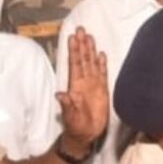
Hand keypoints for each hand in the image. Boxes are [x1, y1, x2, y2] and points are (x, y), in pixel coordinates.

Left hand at [56, 28, 107, 156]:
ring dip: (91, 50)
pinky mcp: (102, 90)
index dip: (74, 51)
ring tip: (90, 36)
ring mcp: (93, 85)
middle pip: (83, 59)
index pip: (74, 64)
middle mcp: (84, 82)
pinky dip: (102, 64)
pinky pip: (102, 74)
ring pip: (92, 63)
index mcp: (75, 86)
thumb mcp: (70, 116)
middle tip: (81, 29)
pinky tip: (101, 54)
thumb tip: (60, 95)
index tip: (72, 37)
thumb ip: (67, 105)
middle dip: (82, 44)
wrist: (86, 134)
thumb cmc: (76, 126)